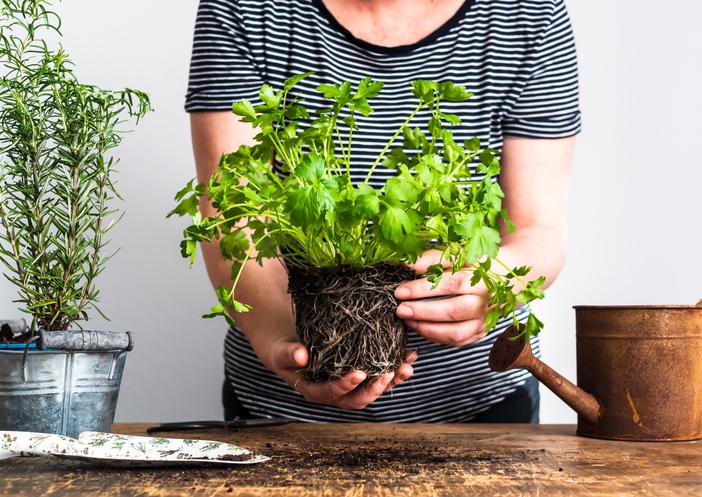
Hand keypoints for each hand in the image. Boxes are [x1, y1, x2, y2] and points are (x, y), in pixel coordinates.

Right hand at [260, 334, 417, 409]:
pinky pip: (379, 377)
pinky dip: (394, 369)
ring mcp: (349, 387)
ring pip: (373, 390)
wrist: (290, 348)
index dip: (346, 385)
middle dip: (376, 388)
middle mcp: (334, 394)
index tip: (360, 373)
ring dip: (392, 381)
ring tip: (406, 368)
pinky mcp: (360, 376)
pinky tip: (408, 356)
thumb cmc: (285, 351)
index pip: (333, 393)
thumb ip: (289, 353)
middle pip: (358, 399)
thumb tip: (301, 355)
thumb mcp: (282, 351)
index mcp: (315, 391)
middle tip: (390, 373)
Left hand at [394, 249, 488, 346]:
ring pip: (456, 333)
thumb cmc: (476, 264)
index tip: (400, 291)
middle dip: (422, 312)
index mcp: (481, 278)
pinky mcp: (481, 332)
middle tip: (400, 309)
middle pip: (453, 311)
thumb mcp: (457, 254)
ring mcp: (484, 320)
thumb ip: (433, 258)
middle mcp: (485, 302)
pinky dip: (437, 337)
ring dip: (427, 329)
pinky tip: (421, 327)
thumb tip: (408, 264)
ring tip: (408, 320)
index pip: (449, 284)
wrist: (505, 278)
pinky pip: (458, 341)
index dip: (422, 289)